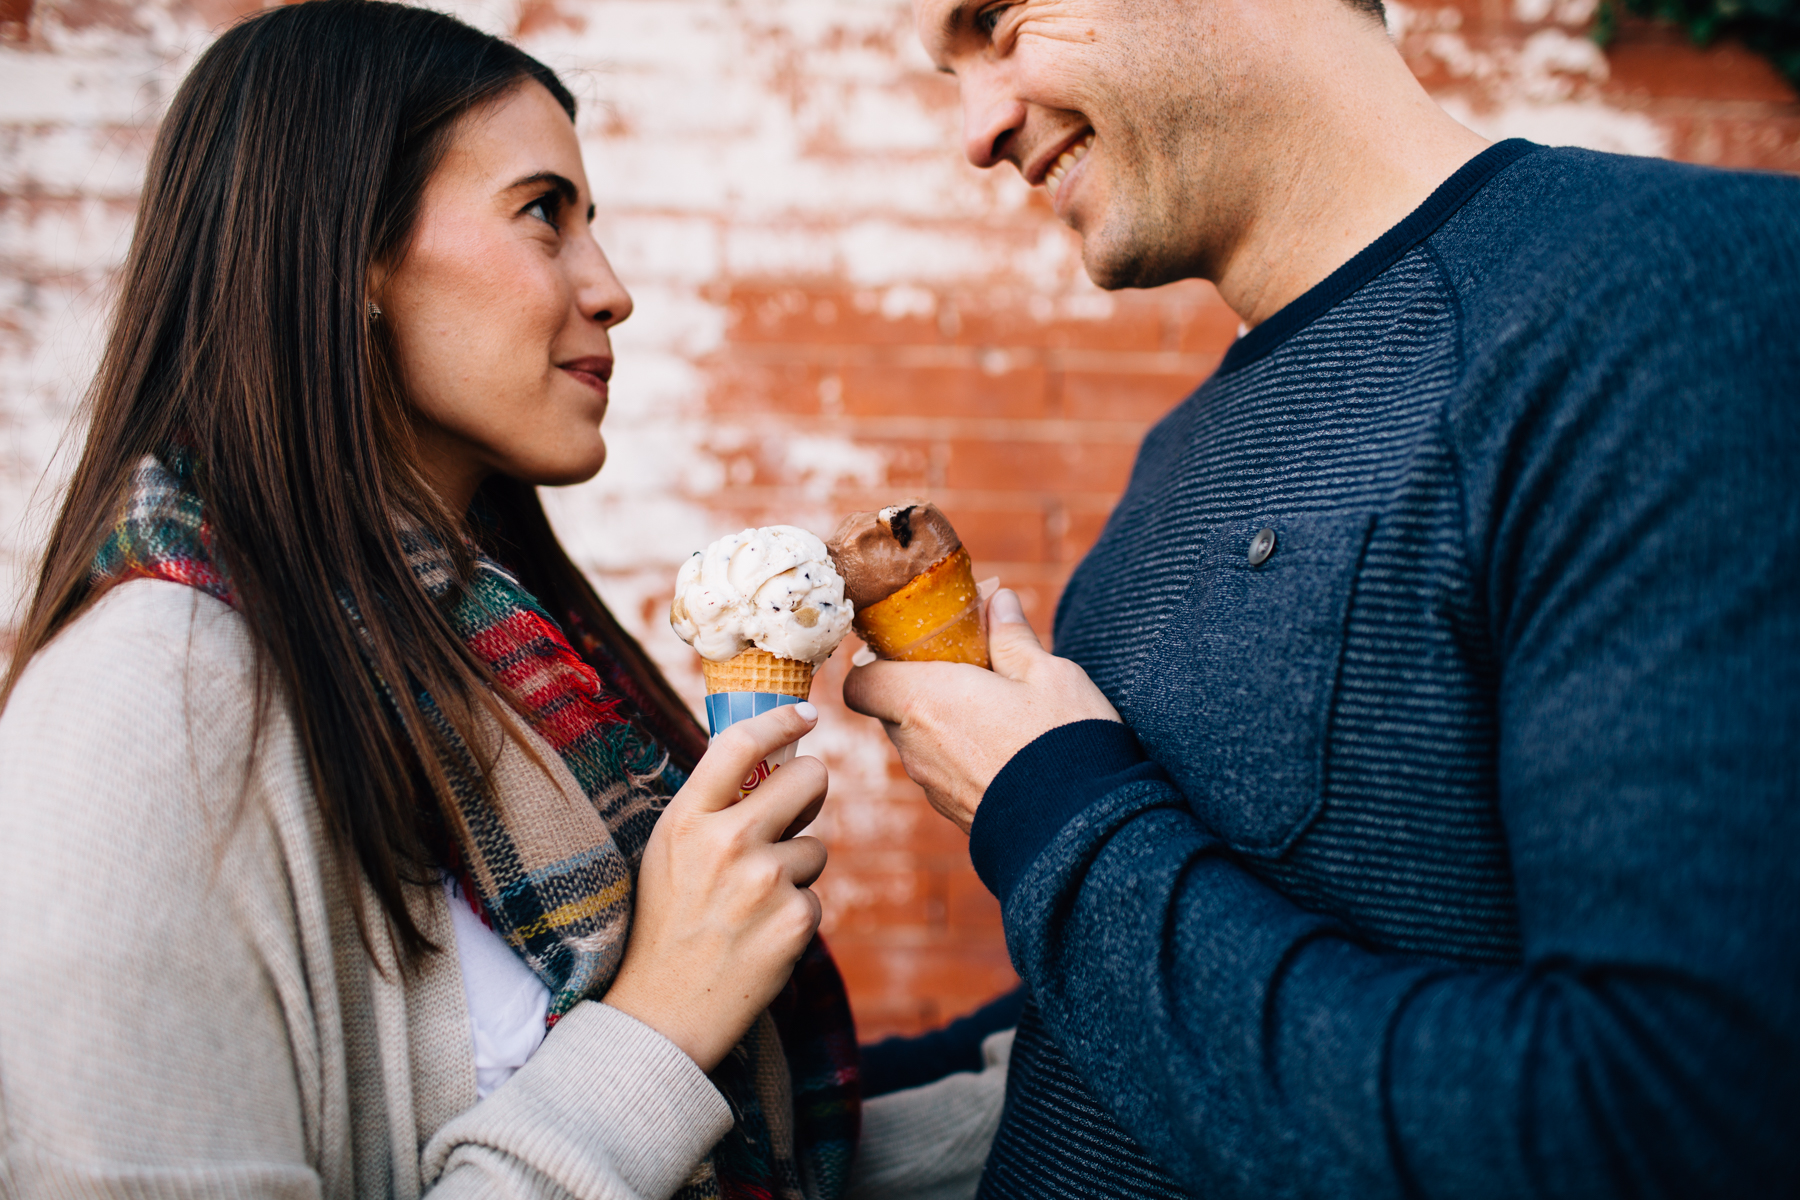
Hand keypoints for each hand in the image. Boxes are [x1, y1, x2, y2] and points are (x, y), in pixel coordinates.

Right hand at [601, 703, 827, 1072]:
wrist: (663, 1012)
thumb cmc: (666, 922)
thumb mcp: (669, 850)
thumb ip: (712, 806)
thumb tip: (769, 760)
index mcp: (686, 817)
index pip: (740, 743)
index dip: (781, 719)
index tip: (805, 712)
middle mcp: (727, 841)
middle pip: (808, 778)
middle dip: (810, 789)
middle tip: (796, 810)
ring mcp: (765, 881)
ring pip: (816, 845)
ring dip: (796, 868)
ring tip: (751, 903)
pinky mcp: (796, 920)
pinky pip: (815, 896)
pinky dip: (795, 914)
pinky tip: (758, 936)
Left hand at [842, 589, 1119, 831]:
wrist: (1079, 830)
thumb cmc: (1061, 741)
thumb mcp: (1048, 674)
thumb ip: (1013, 637)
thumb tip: (997, 600)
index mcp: (925, 700)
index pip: (859, 684)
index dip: (876, 664)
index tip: (910, 649)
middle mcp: (916, 746)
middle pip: (893, 710)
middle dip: (921, 688)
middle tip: (967, 671)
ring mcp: (932, 786)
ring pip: (919, 743)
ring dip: (944, 724)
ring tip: (996, 711)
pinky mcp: (953, 813)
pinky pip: (942, 773)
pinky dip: (960, 757)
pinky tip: (1005, 749)